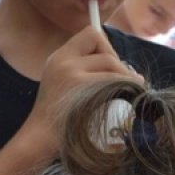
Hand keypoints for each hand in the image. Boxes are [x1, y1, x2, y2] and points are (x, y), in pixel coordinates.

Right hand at [33, 25, 143, 141]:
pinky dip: (128, 88)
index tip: (113, 63)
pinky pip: (115, 81)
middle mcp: (65, 63)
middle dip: (120, 65)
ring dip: (127, 77)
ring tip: (134, 89)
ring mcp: (74, 77)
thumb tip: (120, 64)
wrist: (40, 140)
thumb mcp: (62, 82)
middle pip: (105, 51)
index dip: (107, 46)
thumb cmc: (57, 117)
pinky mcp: (85, 92)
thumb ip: (83, 68)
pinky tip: (132, 96)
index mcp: (59, 58)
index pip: (90, 34)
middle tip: (129, 82)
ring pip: (112, 64)